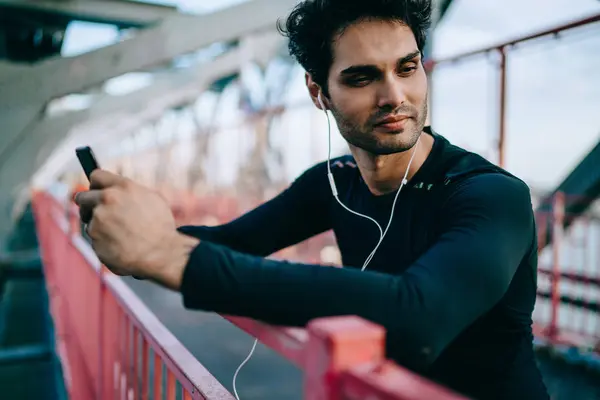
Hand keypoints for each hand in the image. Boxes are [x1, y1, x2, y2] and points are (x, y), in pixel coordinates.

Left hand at [74, 170, 198, 288]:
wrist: (162, 253)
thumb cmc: (161, 227)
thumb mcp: (151, 199)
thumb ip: (128, 192)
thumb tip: (115, 191)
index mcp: (123, 187)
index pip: (96, 176)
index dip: (96, 185)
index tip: (96, 192)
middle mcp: (108, 199)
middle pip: (83, 198)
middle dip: (88, 206)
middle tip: (100, 215)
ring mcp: (99, 218)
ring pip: (89, 220)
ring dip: (98, 226)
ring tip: (120, 235)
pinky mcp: (94, 237)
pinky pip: (94, 238)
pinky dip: (103, 242)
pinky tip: (119, 246)